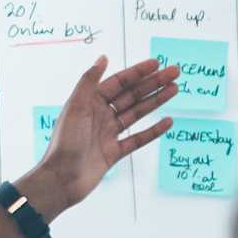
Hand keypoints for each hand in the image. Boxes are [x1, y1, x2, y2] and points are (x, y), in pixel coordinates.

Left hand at [20, 56, 184, 212]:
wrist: (62, 179)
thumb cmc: (65, 142)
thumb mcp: (75, 107)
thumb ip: (89, 81)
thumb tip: (103, 57)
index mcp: (90, 102)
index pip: (119, 82)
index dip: (138, 72)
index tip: (157, 63)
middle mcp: (100, 115)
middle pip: (132, 95)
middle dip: (153, 83)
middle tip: (174, 72)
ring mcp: (108, 134)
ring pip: (137, 113)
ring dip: (156, 101)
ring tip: (175, 89)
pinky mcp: (115, 152)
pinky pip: (138, 138)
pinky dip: (153, 130)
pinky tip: (167, 121)